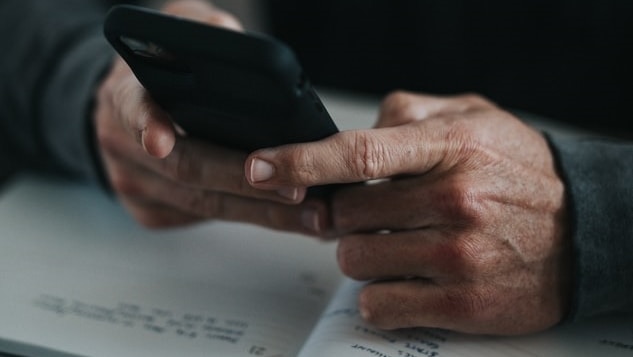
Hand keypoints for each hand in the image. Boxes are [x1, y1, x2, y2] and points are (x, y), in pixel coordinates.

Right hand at [94, 0, 313, 230]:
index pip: (131, 107)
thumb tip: (236, 43)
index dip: (147, 123)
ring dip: (259, 211)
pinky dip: (249, 217)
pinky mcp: (150, 211)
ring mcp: (133, 182)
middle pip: (184, 168)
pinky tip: (287, 215)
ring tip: (309, 212)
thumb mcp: (180, 31)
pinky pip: (202, 219)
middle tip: (296, 188)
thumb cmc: (167, 65)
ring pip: (200, 204)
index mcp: (124, 94)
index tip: (161, 141)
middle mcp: (120, 143)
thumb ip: (204, 30)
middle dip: (244, 181)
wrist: (131, 106)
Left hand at [245, 92, 570, 334]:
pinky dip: (378, 294)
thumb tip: (351, 132)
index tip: (262, 167)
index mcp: (452, 146)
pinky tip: (405, 279)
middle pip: (345, 215)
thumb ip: (409, 114)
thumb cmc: (519, 171)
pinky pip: (378, 304)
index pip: (359, 153)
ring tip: (398, 244)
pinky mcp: (463, 305)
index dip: (301, 160)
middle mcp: (454, 199)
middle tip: (373, 214)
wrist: (585, 231)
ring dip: (362, 254)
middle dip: (344, 216)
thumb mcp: (474, 117)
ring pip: (354, 261)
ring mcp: (458, 256)